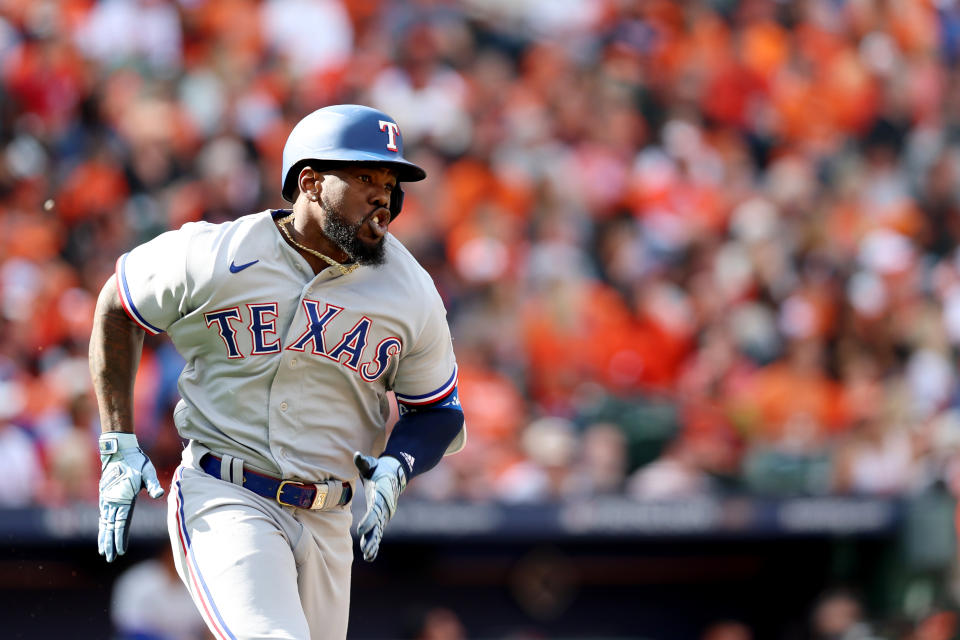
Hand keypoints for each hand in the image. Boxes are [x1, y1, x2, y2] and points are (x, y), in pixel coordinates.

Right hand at [98, 433, 163, 562]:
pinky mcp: (105, 496)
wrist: (119, 450)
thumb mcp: (147, 471)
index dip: (120, 538)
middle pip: (110, 527)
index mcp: (122, 498)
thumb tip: (159, 494)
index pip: (120, 523)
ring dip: (104, 537)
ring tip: (103, 551)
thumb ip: (152, 484)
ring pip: (104, 523)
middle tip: (108, 558)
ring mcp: (107, 499)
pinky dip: (102, 526)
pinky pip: (103, 515)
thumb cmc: (136, 461)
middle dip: (109, 543)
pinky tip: (103, 532)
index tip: (120, 551)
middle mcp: (112, 501)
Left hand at [354, 453, 406, 561]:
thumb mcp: (372, 464)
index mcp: (381, 496)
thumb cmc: (379, 469)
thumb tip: (357, 455)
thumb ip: (364, 462)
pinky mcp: (382, 518)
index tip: (361, 529)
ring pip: (378, 531)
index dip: (369, 520)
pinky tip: (369, 556)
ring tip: (367, 555)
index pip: (375, 510)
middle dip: (372, 537)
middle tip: (365, 549)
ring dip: (373, 543)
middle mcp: (384, 508)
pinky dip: (374, 544)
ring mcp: (384, 514)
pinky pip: (377, 532)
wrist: (395, 473)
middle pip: (378, 525)